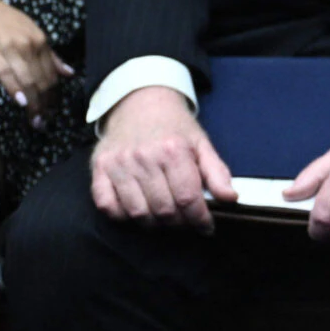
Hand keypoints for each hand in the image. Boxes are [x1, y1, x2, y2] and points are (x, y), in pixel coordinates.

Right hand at [0, 0, 72, 124]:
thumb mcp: (27, 30)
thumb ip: (48, 53)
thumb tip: (69, 73)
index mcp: (40, 39)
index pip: (53, 73)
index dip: (54, 95)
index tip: (52, 111)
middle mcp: (30, 43)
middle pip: (43, 79)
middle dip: (46, 103)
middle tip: (44, 121)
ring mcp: (11, 46)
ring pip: (28, 79)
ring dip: (34, 102)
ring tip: (35, 119)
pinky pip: (7, 73)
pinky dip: (16, 89)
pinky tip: (21, 102)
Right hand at [90, 85, 233, 230]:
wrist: (140, 102)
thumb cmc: (174, 127)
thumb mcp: (201, 143)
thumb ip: (217, 172)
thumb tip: (230, 198)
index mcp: (174, 150)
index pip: (188, 198)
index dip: (199, 219)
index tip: (206, 228)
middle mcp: (144, 157)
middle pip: (163, 209)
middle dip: (179, 224)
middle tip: (186, 223)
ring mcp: (118, 163)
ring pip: (137, 212)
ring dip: (153, 224)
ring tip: (165, 220)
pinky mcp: (99, 168)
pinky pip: (107, 205)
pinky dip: (122, 216)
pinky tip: (138, 212)